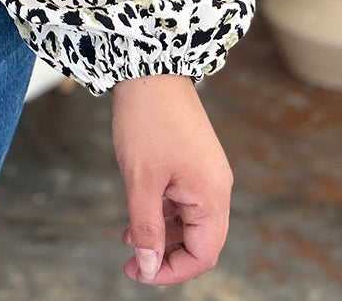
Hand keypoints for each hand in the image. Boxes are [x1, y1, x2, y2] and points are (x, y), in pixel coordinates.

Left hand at [110, 73, 232, 285]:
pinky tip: (134, 216)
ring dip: (160, 233)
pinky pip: (181, 199)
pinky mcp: (192, 161)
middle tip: (130, 264)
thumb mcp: (140, 179)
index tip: (140, 274)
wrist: (148, 68)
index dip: (173, 271)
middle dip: (165, 255)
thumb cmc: (146, 119)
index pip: (203, 254)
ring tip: (126, 239)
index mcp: (212, 195)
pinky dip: (160, 211)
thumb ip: (145, 227)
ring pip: (187, 220)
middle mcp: (215, 187)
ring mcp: (204, 173)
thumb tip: (147, 267)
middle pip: (198, 240)